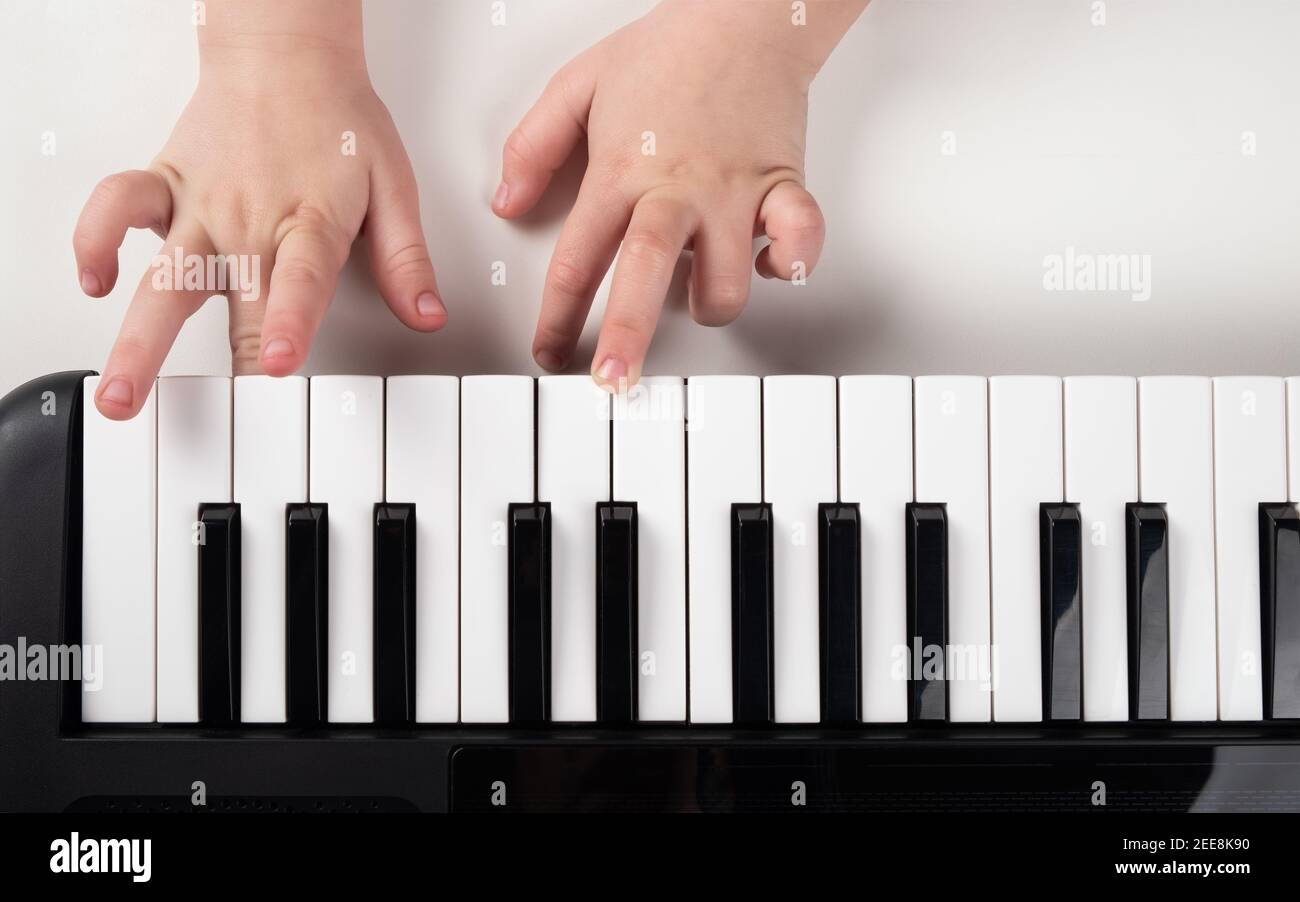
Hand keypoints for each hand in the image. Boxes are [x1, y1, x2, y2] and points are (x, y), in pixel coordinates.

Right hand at [74, 0, 444, 418]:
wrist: (283, 54)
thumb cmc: (337, 120)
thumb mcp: (392, 186)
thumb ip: (405, 257)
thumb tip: (427, 314)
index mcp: (310, 217)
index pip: (300, 279)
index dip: (290, 323)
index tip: (280, 364)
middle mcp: (250, 218)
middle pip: (237, 298)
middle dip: (232, 362)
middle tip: (224, 425)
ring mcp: (201, 205)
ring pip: (164, 275)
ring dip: (138, 337)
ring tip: (121, 390)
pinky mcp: (165, 185)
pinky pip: (117, 208)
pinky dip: (96, 240)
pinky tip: (97, 282)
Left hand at [494, 0, 865, 388]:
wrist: (745, 15)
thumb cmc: (667, 52)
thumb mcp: (577, 85)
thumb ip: (532, 145)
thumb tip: (506, 201)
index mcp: (620, 172)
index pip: (578, 259)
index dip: (558, 316)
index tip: (549, 352)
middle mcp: (675, 191)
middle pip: (646, 276)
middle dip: (628, 338)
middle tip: (615, 382)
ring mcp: (733, 193)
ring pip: (724, 283)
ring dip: (708, 305)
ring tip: (695, 294)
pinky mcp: (782, 186)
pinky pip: (798, 243)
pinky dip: (788, 267)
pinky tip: (765, 267)